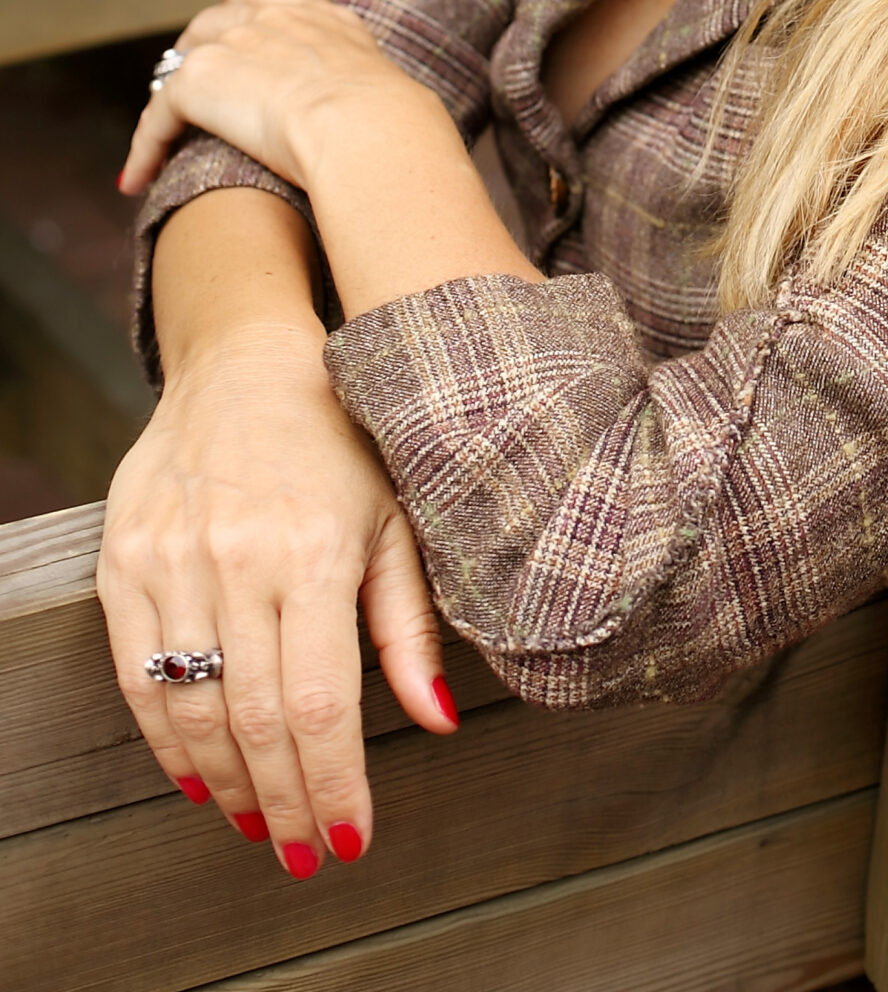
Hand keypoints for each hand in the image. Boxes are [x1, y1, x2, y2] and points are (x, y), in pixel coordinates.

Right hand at [96, 321, 458, 876]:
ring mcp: (172, 560)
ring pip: (192, 709)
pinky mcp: (123, 560)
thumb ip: (410, 627)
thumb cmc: (341, 441)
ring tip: (261, 824)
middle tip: (306, 852)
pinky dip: (166, 739)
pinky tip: (199, 776)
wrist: (246, 363)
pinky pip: (138, 675)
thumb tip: (436, 725)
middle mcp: (237, 559)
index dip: (333, 785)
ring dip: (227, 785)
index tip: (351, 840)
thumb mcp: (398, 519)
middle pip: (256, 721)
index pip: (319, 705)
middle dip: (285, 803)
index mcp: (313, 551)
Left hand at [118, 0, 429, 198]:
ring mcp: (233, 43)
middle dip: (201, 49)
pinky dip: (144, 147)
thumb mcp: (386, 91)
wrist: (366, 127)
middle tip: (194, 91)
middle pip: (217, 19)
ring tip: (162, 133)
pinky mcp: (199, 79)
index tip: (242, 39)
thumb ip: (372, 91)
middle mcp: (274, 18)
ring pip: (181, 63)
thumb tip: (396, 121)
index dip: (248, 18)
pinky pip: (157, 114)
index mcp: (322, 16)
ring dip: (171, 96)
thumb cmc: (391, 125)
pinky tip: (137, 177)